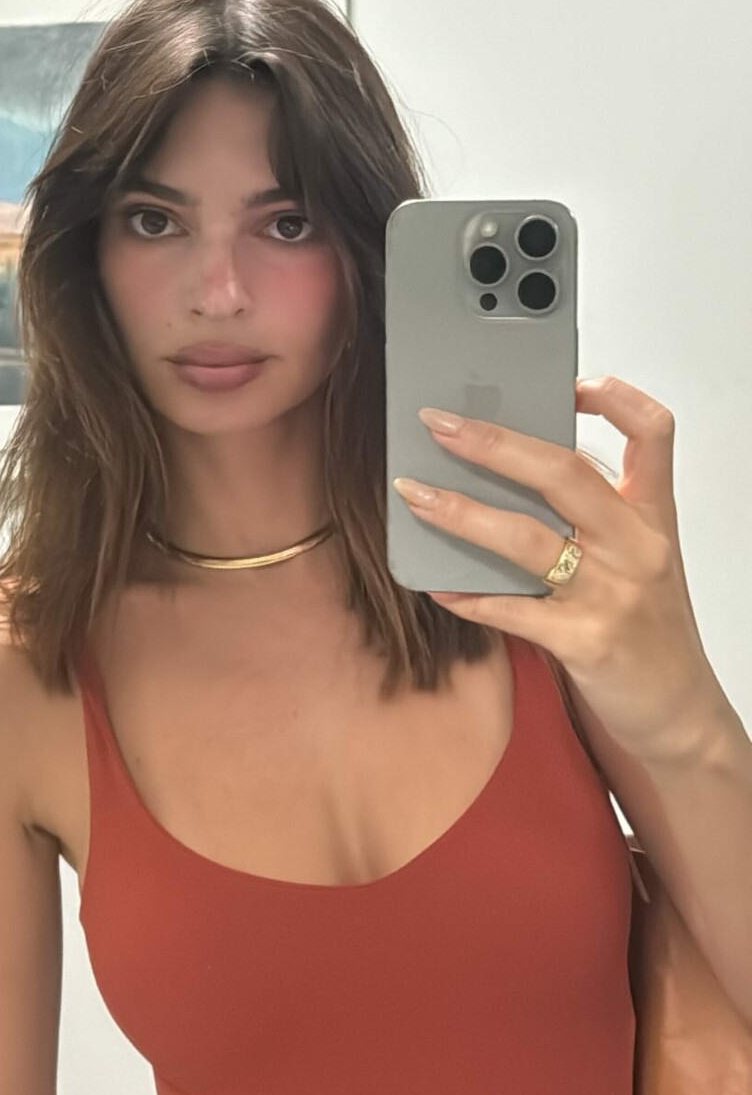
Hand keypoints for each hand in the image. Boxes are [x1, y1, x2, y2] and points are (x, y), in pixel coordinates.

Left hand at [392, 376, 723, 762]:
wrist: (680, 710)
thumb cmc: (650, 625)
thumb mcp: (641, 556)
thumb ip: (595, 513)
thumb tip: (511, 467)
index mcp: (653, 515)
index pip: (653, 433)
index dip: (615, 397)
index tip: (568, 384)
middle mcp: (636, 546)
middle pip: (564, 474)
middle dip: (493, 443)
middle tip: (438, 423)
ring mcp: (613, 595)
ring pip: (526, 538)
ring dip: (461, 513)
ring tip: (414, 494)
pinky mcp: (586, 642)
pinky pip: (512, 610)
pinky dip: (467, 595)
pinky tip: (435, 584)